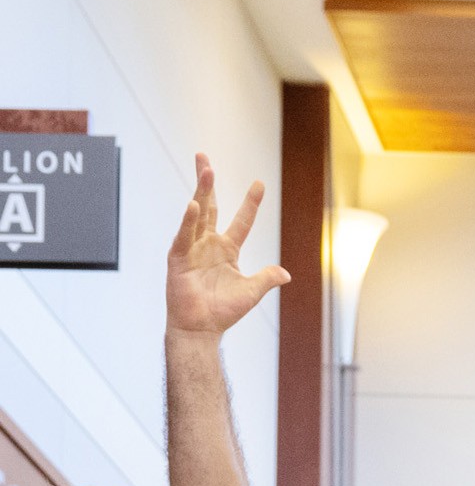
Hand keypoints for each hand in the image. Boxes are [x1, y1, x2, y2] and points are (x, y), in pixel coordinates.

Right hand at [167, 153, 287, 338]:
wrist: (201, 328)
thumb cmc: (223, 311)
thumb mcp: (251, 292)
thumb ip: (267, 279)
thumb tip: (286, 274)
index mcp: (226, 249)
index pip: (241, 221)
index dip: (250, 204)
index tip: (259, 184)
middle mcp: (208, 244)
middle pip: (209, 206)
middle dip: (207, 182)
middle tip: (204, 158)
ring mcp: (192, 248)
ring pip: (197, 214)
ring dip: (201, 191)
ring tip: (206, 170)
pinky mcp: (178, 258)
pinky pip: (184, 236)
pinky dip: (188, 221)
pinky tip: (193, 205)